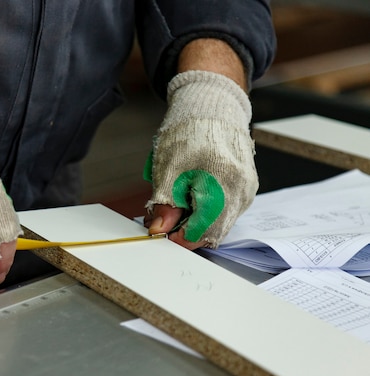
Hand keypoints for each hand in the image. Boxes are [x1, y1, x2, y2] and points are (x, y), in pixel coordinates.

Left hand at [145, 70, 257, 248]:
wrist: (212, 107)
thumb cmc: (190, 133)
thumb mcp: (167, 170)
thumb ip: (165, 204)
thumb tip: (160, 229)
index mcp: (223, 187)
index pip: (203, 232)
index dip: (179, 237)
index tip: (162, 230)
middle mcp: (241, 192)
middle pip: (213, 230)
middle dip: (185, 229)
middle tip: (165, 216)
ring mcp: (247, 190)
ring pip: (219, 221)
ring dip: (195, 219)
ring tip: (177, 200)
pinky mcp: (246, 187)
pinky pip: (226, 210)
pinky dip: (206, 209)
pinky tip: (192, 193)